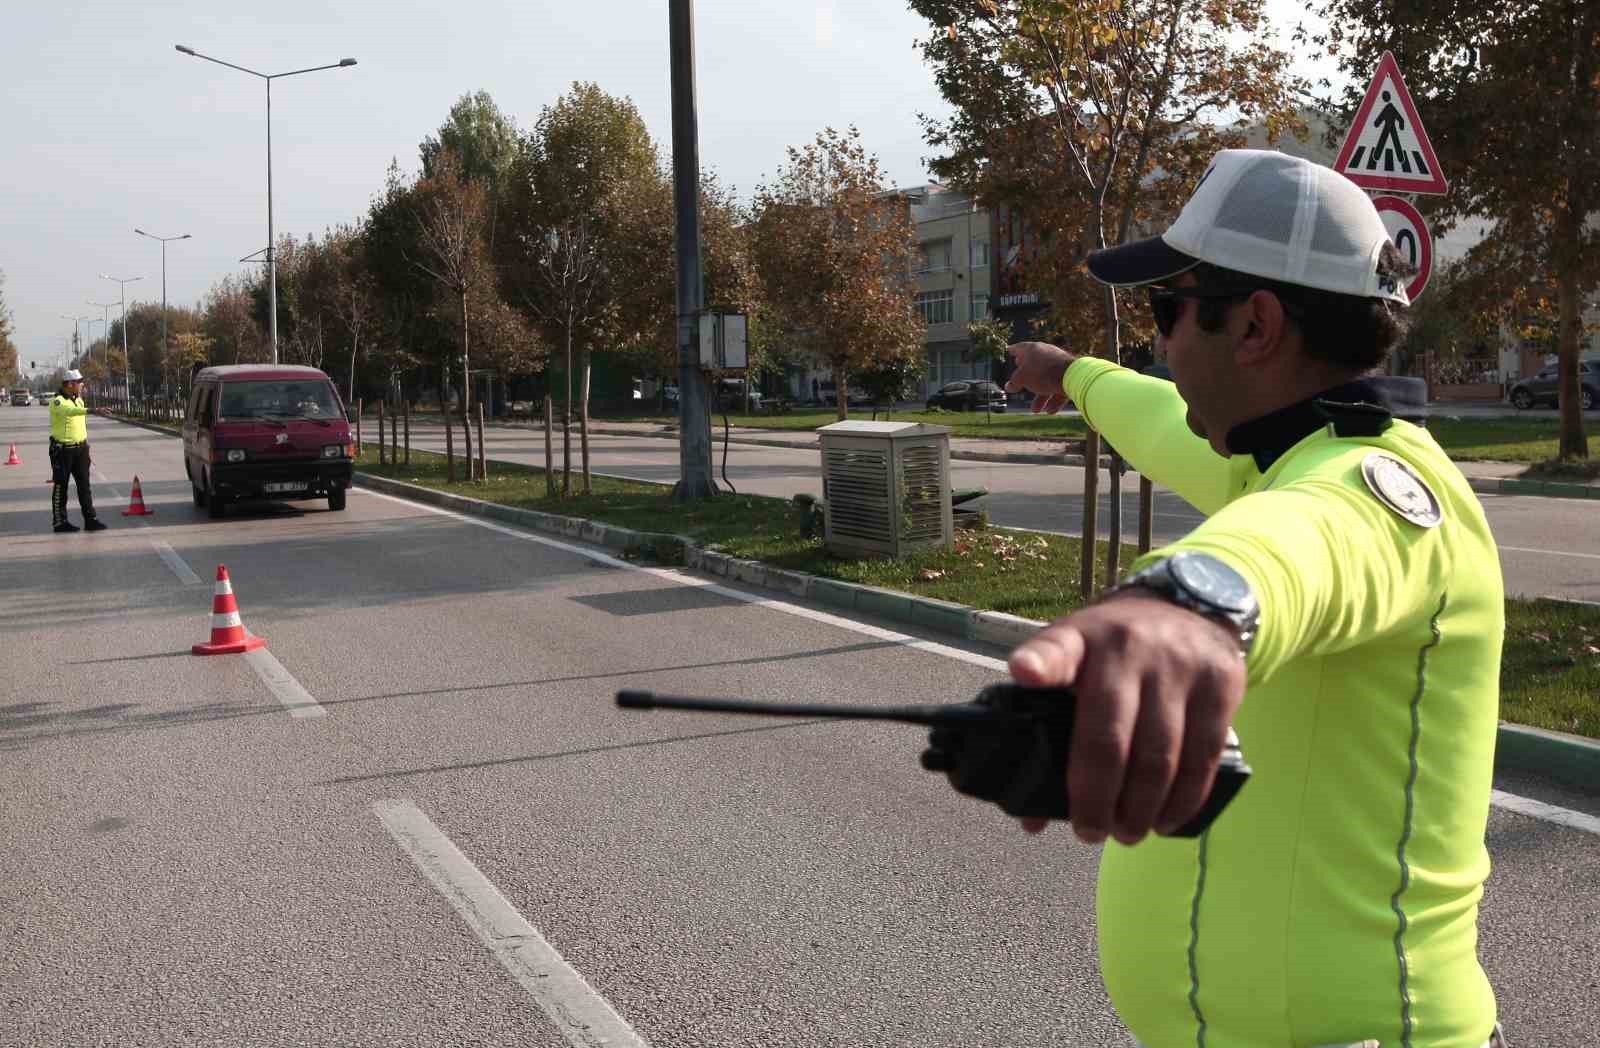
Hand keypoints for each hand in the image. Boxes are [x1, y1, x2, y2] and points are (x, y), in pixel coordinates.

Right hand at [1004, 341, 1076, 413]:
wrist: (1071, 376)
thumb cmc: (1042, 373)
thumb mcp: (1022, 378)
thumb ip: (1014, 382)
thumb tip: (1009, 386)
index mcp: (1033, 349)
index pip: (1020, 348)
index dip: (1013, 350)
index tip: (1009, 350)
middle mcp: (1047, 353)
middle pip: (1034, 366)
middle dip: (1027, 378)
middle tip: (1020, 380)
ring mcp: (1059, 364)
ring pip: (1047, 381)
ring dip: (1041, 397)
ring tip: (1035, 410)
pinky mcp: (1070, 374)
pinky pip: (1059, 387)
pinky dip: (1054, 399)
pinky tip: (1050, 411)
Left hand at [1007, 594, 1245, 845]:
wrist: (1191, 604)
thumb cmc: (1115, 651)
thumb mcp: (1077, 663)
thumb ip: (1049, 724)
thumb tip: (1032, 819)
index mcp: (1079, 640)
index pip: (1056, 649)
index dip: (1039, 663)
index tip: (1024, 672)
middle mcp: (1127, 648)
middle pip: (1109, 735)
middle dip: (1097, 797)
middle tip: (1089, 832)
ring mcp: (1178, 665)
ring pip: (1160, 754)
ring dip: (1142, 808)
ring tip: (1127, 834)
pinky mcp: (1220, 683)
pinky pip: (1203, 755)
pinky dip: (1184, 798)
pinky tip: (1166, 820)